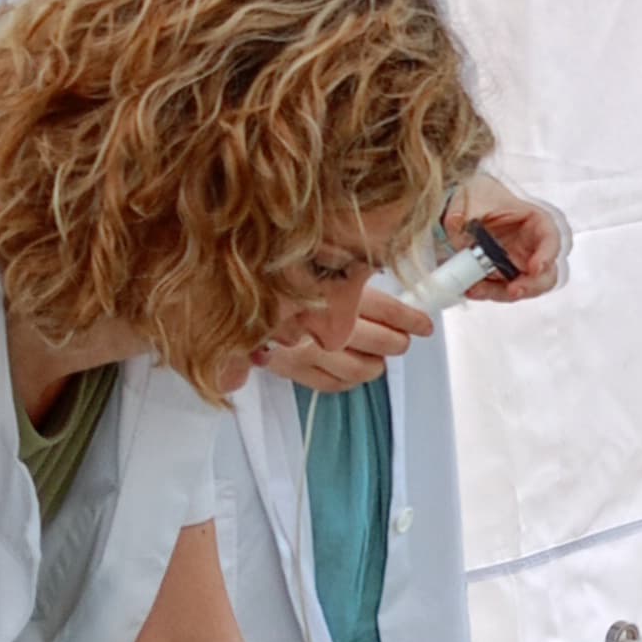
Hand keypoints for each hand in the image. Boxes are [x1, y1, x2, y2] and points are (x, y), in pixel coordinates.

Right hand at [258, 273, 435, 393]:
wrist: (217, 293)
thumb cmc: (264, 272)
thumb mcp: (305, 258)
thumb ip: (340, 266)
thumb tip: (376, 270)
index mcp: (327, 289)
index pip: (384, 308)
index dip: (409, 317)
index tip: (423, 322)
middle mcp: (317, 322)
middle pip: (378, 340)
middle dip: (397, 341)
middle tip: (403, 338)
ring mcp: (303, 349)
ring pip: (359, 368)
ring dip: (376, 363)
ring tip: (379, 355)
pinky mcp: (288, 367)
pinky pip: (331, 383)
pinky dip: (348, 380)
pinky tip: (351, 370)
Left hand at [452, 192, 566, 304]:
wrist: (469, 207)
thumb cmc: (482, 198)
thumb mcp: (473, 197)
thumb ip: (463, 210)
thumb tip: (455, 222)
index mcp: (536, 223)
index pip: (551, 239)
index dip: (547, 255)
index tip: (535, 268)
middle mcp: (533, 249)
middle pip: (546, 274)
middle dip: (531, 286)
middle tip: (513, 290)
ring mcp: (520, 266)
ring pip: (524, 288)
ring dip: (502, 293)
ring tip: (477, 289)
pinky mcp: (503, 278)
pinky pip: (500, 291)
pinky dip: (486, 292)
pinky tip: (470, 288)